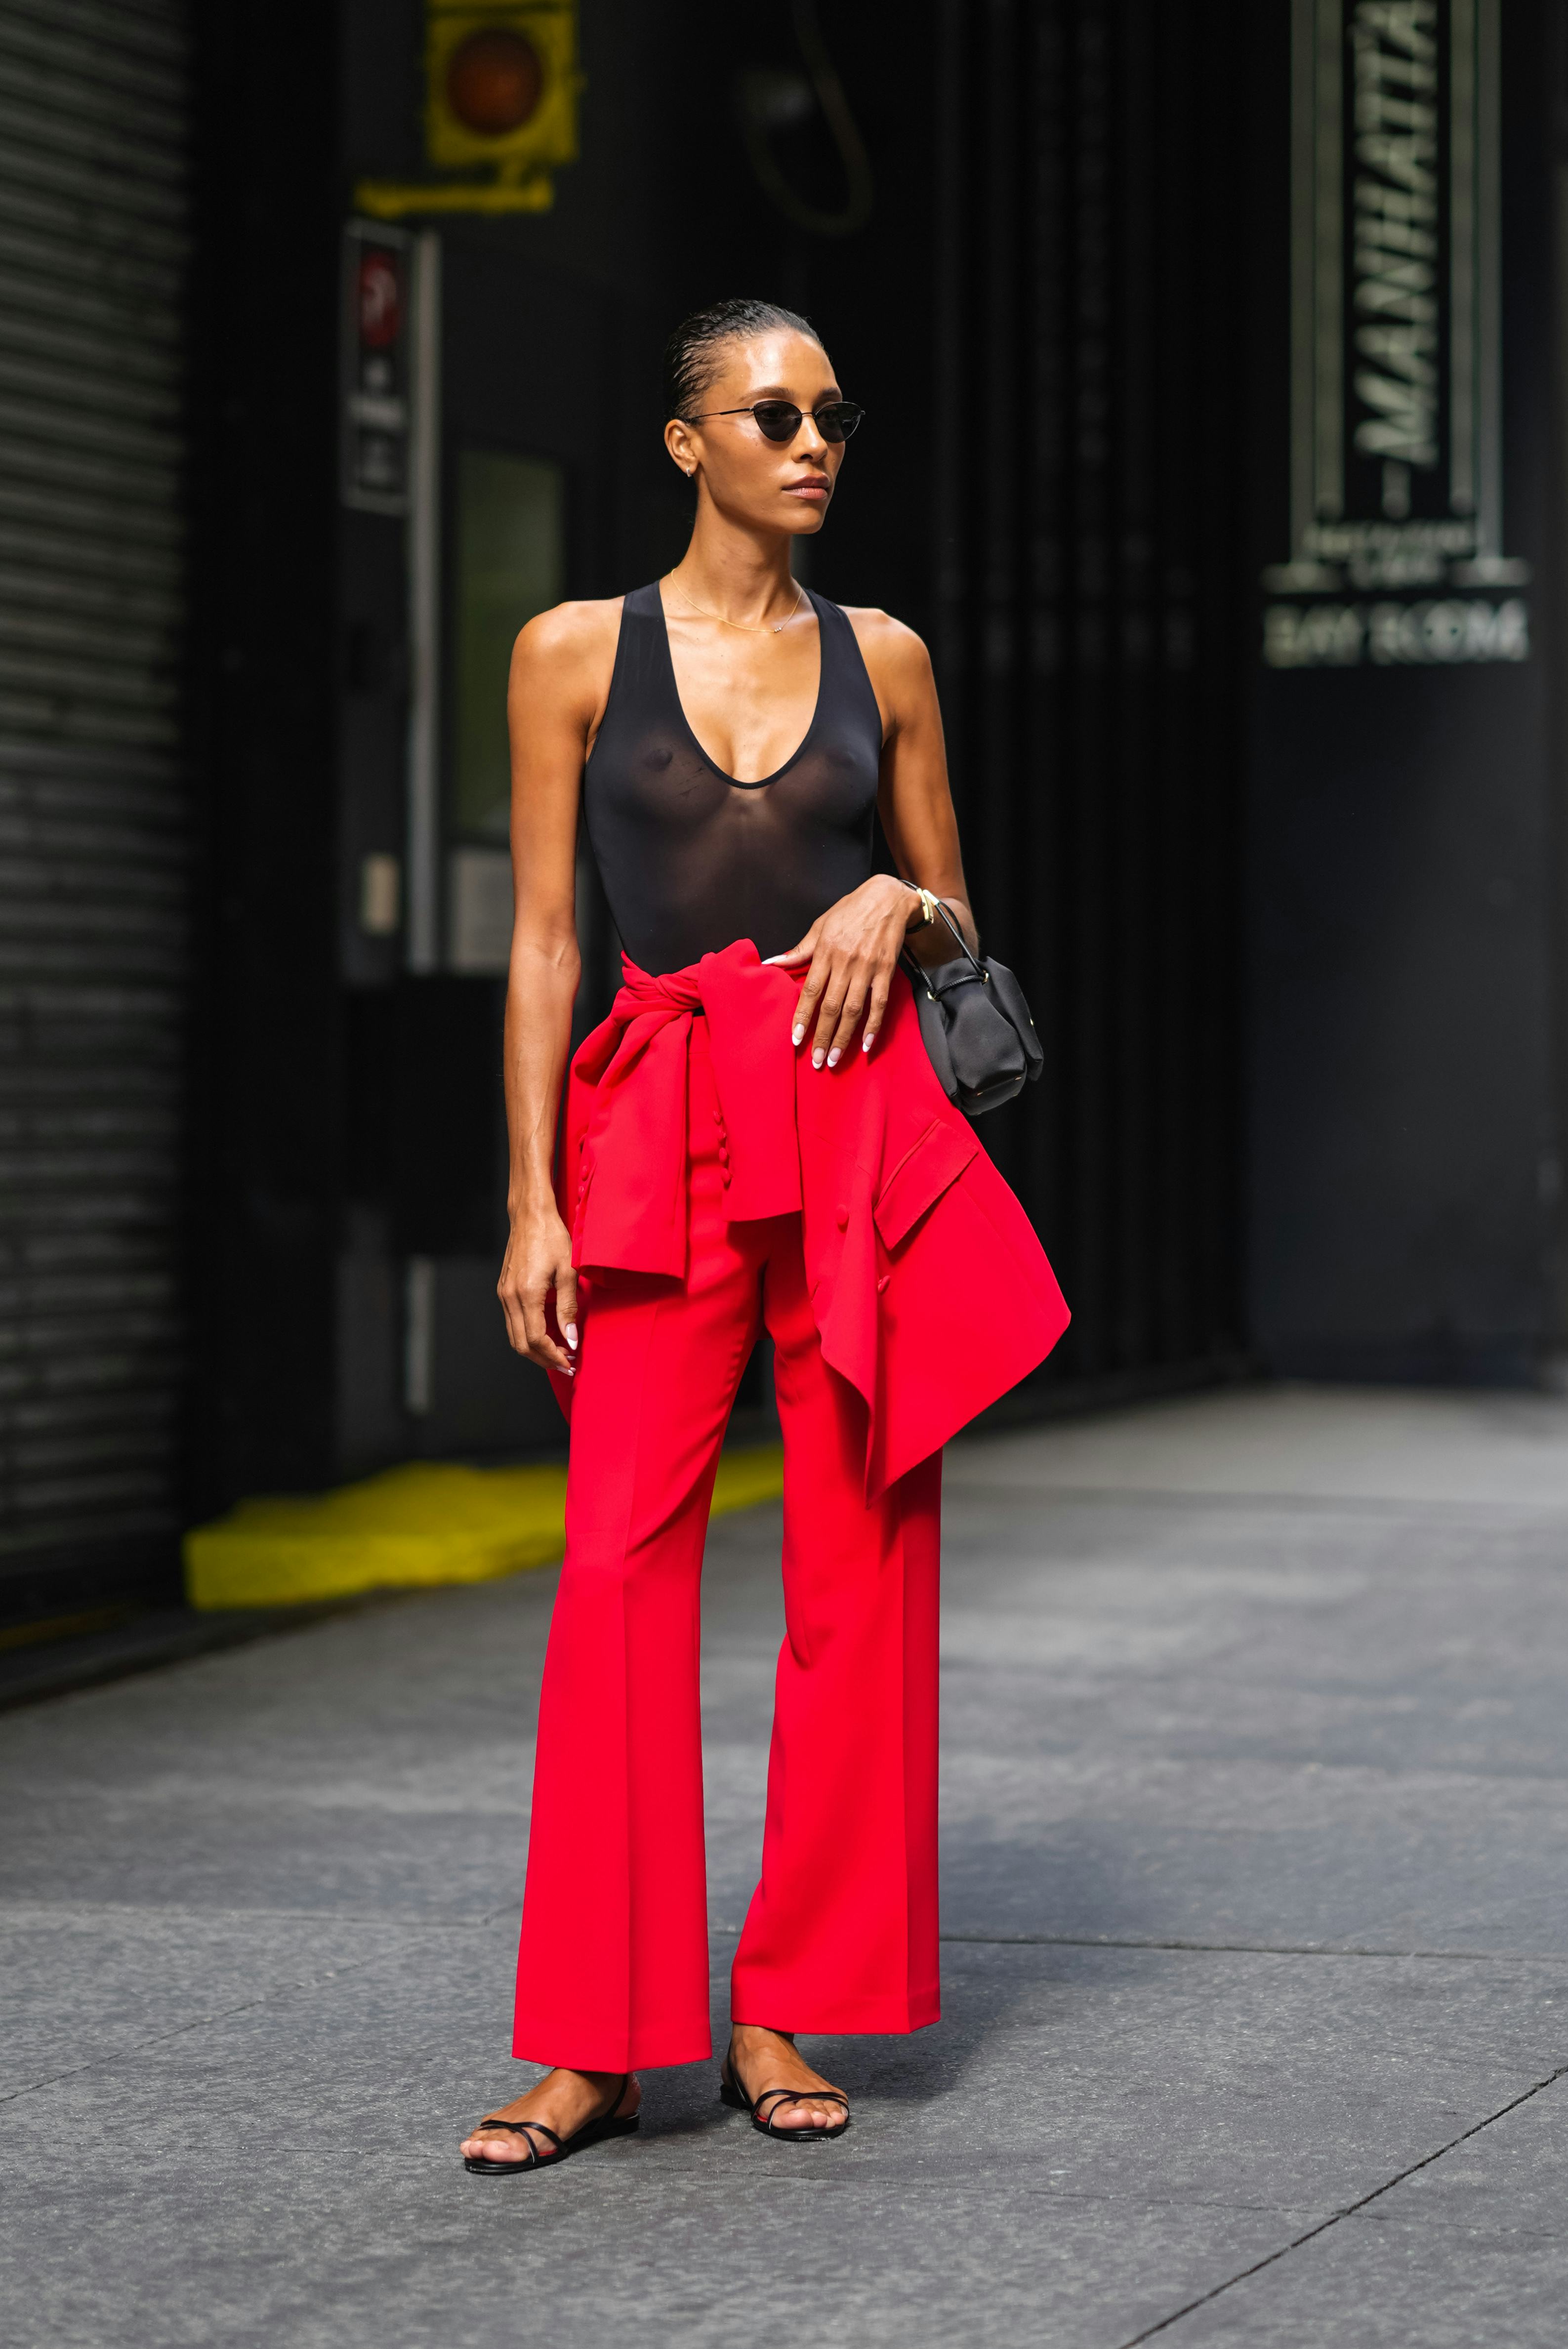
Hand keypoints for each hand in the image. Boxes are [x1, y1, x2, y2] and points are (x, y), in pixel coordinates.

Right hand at [497, 1204, 578, 1374]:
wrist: (530, 1216)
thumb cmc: (552, 1238)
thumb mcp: (568, 1272)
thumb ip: (569, 1308)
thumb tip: (571, 1338)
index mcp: (526, 1294)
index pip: (536, 1339)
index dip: (553, 1356)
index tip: (570, 1363)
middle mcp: (510, 1297)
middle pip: (521, 1344)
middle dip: (544, 1359)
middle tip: (566, 1364)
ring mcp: (503, 1294)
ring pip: (514, 1336)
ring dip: (536, 1350)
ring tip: (559, 1352)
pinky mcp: (503, 1290)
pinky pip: (513, 1322)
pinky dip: (528, 1335)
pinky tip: (547, 1334)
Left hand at [764, 874, 918, 1066]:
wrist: (886, 898)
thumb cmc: (849, 911)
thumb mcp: (820, 926)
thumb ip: (799, 951)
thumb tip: (771, 963)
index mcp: (825, 951)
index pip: (810, 990)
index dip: (802, 1016)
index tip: (796, 1039)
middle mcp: (845, 962)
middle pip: (831, 1006)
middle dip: (822, 1035)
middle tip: (816, 1060)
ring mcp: (867, 968)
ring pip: (854, 1009)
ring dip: (844, 1037)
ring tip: (834, 1059)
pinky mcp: (886, 971)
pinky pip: (879, 1003)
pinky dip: (873, 1025)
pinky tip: (866, 1045)